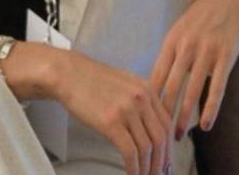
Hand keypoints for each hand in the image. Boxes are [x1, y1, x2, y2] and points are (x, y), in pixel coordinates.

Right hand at [54, 50, 173, 174]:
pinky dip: (134, 168)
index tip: (167, 160)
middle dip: (162, 162)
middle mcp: (141, 98)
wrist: (69, 73)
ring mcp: (127, 110)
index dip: (169, 146)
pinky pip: (130, 152)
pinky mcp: (111, 122)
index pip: (167, 124)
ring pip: (147, 148)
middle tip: (159, 174)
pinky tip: (132, 174)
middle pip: (161, 138)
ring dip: (147, 168)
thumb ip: (140, 100)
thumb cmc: (92, 79)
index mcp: (147, 89)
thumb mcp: (125, 83)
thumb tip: (150, 126)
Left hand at [150, 0, 238, 138]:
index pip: (156, 76)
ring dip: (184, 115)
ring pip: (191, 90)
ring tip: (178, 134)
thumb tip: (154, 83)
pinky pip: (217, 87)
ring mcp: (206, 52)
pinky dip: (210, 108)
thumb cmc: (199, 19)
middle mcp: (186, 47)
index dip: (149, 100)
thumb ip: (169, 56)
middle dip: (163, 113)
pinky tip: (205, 124)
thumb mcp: (178, 32)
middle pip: (170, 86)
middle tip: (158, 134)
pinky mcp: (225, 57)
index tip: (143, 118)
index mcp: (171, 42)